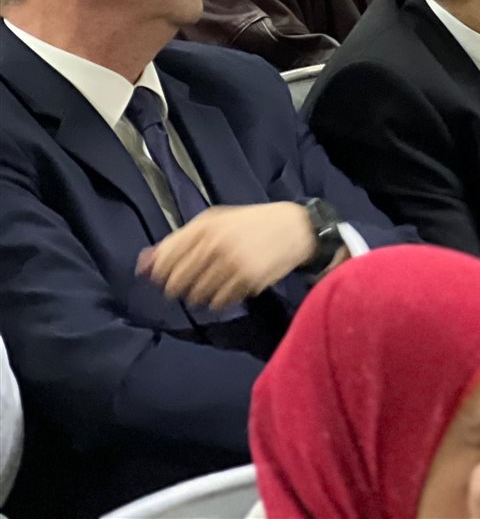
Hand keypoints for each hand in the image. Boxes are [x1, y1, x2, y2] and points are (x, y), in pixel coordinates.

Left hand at [137, 202, 315, 309]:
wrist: (295, 228)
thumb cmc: (250, 223)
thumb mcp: (214, 221)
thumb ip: (178, 240)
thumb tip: (141, 265)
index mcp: (204, 227)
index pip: (164, 260)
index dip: (161, 273)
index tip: (166, 276)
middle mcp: (215, 245)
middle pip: (176, 283)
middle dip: (179, 288)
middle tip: (191, 283)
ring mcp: (232, 264)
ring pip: (197, 296)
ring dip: (200, 295)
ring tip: (214, 284)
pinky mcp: (248, 281)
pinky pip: (220, 302)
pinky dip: (220, 299)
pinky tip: (230, 287)